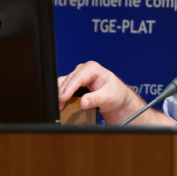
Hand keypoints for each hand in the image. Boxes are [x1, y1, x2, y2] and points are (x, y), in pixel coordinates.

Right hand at [57, 61, 174, 125]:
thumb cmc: (116, 94)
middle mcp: (83, 70)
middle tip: (59, 107)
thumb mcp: (108, 97)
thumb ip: (95, 99)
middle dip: (62, 93)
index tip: (63, 98)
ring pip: (62, 84)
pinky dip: (61, 97)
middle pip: (67, 80)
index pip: (77, 77)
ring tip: (59, 107)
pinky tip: (61, 105)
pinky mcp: (73, 85)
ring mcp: (77, 77)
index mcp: (93, 68)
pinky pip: (63, 89)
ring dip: (59, 95)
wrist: (117, 99)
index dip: (69, 88)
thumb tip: (83, 102)